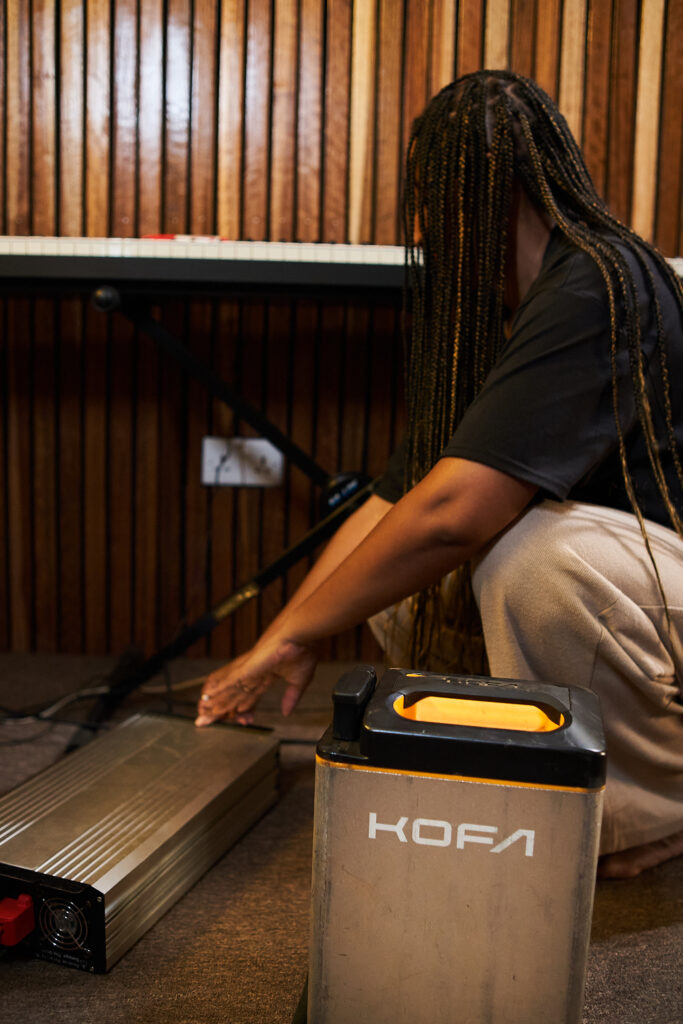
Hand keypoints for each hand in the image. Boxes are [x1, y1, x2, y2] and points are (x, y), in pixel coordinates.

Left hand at [195, 637, 318, 725]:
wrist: (300, 637)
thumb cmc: (303, 651)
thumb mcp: (299, 682)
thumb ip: (291, 698)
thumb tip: (286, 712)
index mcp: (268, 675)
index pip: (251, 695)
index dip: (242, 708)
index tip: (234, 718)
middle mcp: (255, 673)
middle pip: (235, 695)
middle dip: (223, 709)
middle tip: (209, 720)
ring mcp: (249, 670)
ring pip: (229, 691)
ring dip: (217, 703)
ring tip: (204, 714)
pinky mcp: (246, 667)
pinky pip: (229, 682)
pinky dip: (218, 690)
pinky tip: (207, 697)